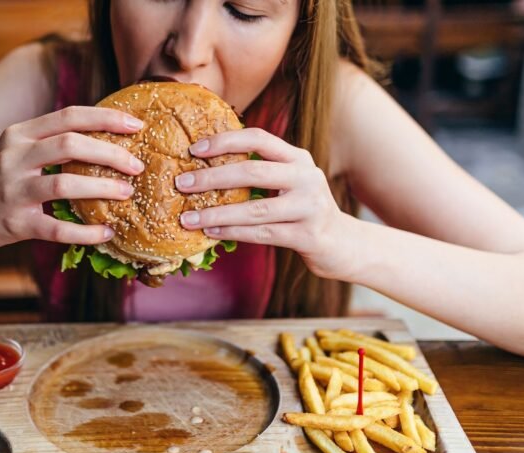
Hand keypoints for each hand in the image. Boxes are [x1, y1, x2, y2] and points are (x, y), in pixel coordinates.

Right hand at [0, 106, 144, 250]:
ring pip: (64, 184)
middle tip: (137, 165)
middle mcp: (14, 157)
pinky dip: (86, 232)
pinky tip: (107, 232)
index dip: (106, 118)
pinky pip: (57, 229)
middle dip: (110, 152)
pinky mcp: (15, 223)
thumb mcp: (17, 150)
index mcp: (20, 134)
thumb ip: (51, 141)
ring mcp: (13, 190)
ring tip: (126, 193)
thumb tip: (107, 138)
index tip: (135, 125)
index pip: (69, 116)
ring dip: (102, 188)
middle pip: (70, 144)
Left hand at [174, 128, 352, 278]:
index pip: (258, 138)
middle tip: (181, 184)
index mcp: (298, 157)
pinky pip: (261, 233)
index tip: (194, 149)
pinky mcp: (307, 235)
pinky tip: (210, 232)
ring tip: (187, 217)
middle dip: (212, 177)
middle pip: (252, 171)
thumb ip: (259, 170)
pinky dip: (232, 232)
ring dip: (216, 213)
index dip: (225, 140)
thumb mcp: (288, 182)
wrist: (342, 243)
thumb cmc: (302, 210)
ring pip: (254, 208)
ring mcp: (309, 207)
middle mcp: (307, 177)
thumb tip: (204, 167)